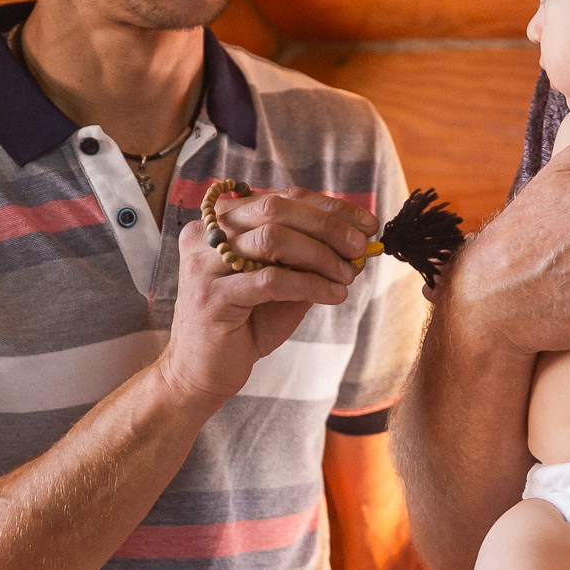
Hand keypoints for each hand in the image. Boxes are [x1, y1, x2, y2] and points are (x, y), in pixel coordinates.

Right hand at [156, 189, 377, 403]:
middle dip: (327, 226)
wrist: (203, 371)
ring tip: (347, 274)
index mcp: (222, 221)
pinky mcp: (211, 297)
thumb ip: (310, 259)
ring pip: (272, 239)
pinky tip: (333, 295)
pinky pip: (270, 280)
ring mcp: (204, 265)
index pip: (282, 198)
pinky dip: (309, 284)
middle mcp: (206, 235)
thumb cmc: (247, 323)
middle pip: (276, 210)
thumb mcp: (284, 283)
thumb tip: (357, 243)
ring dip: (320, 255)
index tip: (366, 223)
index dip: (329, 207)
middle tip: (359, 247)